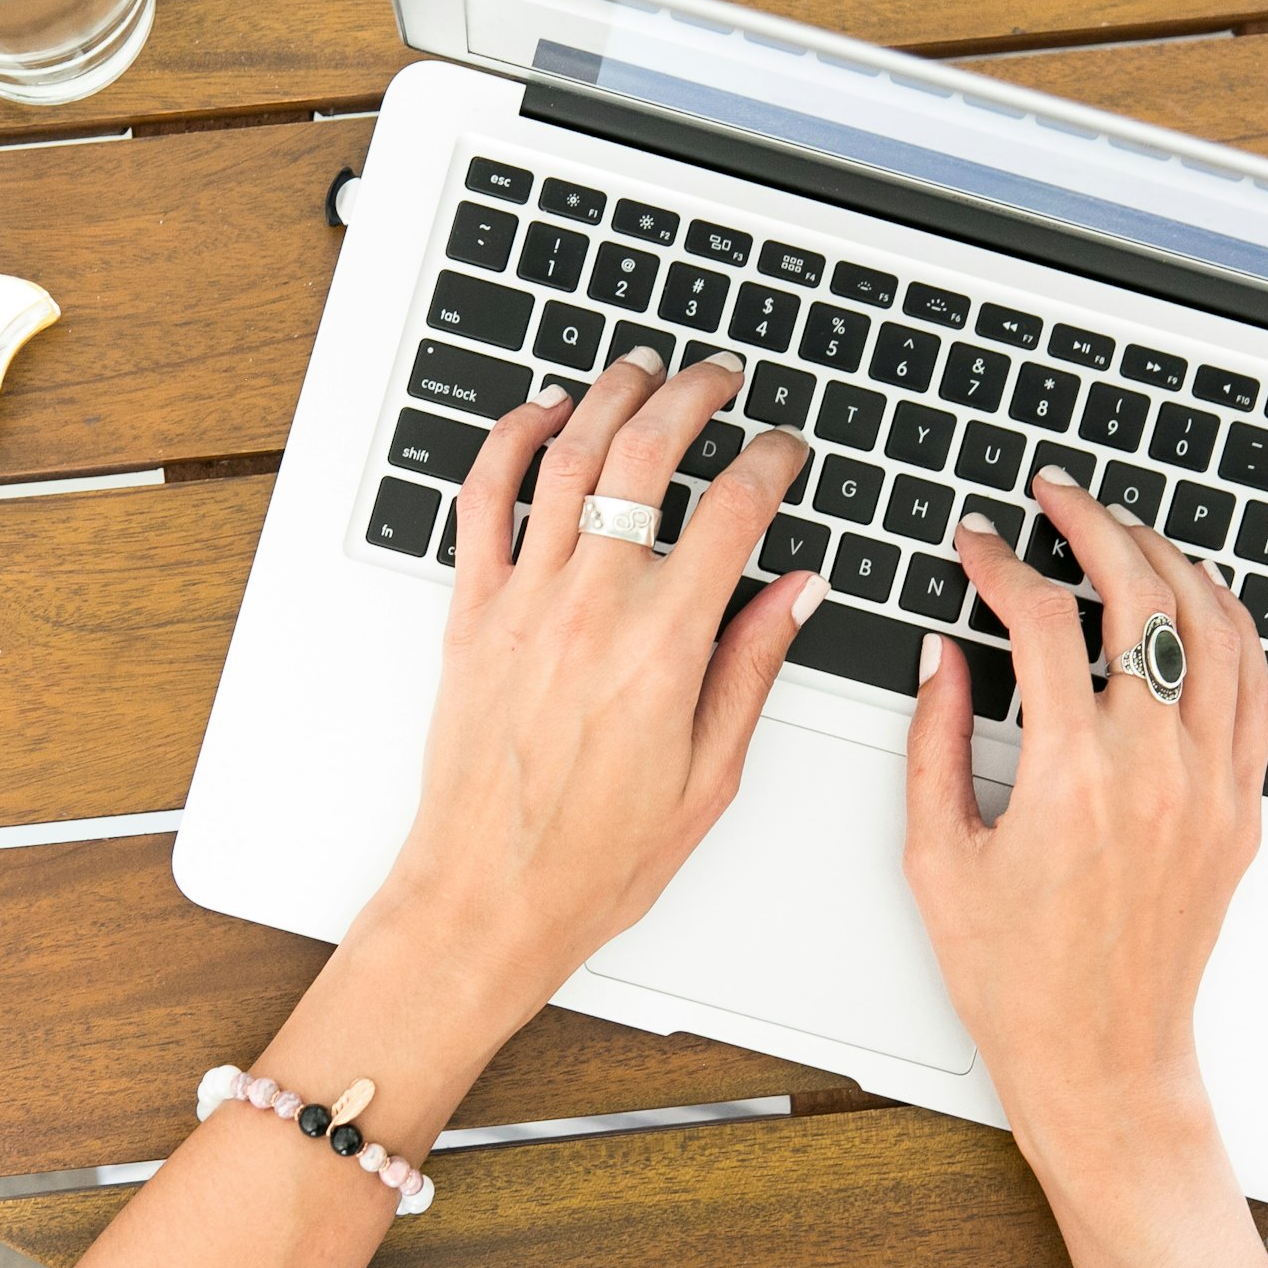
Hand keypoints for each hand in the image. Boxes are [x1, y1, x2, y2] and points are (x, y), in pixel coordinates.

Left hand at [366, 348, 820, 1023]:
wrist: (487, 896)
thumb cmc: (592, 860)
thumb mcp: (709, 777)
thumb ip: (751, 669)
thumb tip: (795, 592)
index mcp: (664, 648)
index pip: (735, 512)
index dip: (772, 461)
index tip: (786, 449)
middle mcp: (591, 609)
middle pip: (647, 456)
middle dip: (693, 397)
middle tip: (719, 378)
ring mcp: (524, 604)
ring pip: (566, 457)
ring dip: (609, 397)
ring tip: (642, 370)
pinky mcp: (471, 614)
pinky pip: (482, 501)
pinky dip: (510, 441)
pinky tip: (542, 416)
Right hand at [903, 470, 1267, 1191]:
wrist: (1101, 1059)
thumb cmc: (1015, 978)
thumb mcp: (937, 855)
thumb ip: (933, 740)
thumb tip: (943, 652)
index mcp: (1072, 777)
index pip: (1044, 622)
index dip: (1002, 564)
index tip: (976, 542)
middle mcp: (1156, 771)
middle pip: (1142, 598)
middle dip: (1094, 526)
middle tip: (1057, 495)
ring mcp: (1212, 788)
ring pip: (1214, 629)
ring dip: (1168, 560)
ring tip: (1125, 530)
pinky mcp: (1241, 810)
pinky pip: (1253, 690)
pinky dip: (1229, 626)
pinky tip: (1195, 599)